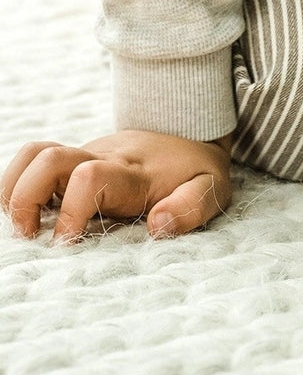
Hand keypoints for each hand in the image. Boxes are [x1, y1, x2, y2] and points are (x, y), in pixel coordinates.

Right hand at [1, 129, 233, 243]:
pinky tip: (30, 215)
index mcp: (133, 172)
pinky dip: (21, 186)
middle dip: (25, 198)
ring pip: (34, 153)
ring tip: (23, 225)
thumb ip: (191, 208)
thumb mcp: (212, 190)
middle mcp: (102, 157)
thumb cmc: (198, 170)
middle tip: (29, 235)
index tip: (67, 244)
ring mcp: (85, 154)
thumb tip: (157, 225)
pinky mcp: (75, 158)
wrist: (193, 130)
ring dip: (16, 189)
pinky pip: (36, 161)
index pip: (90, 177)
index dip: (70, 212)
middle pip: (48, 157)